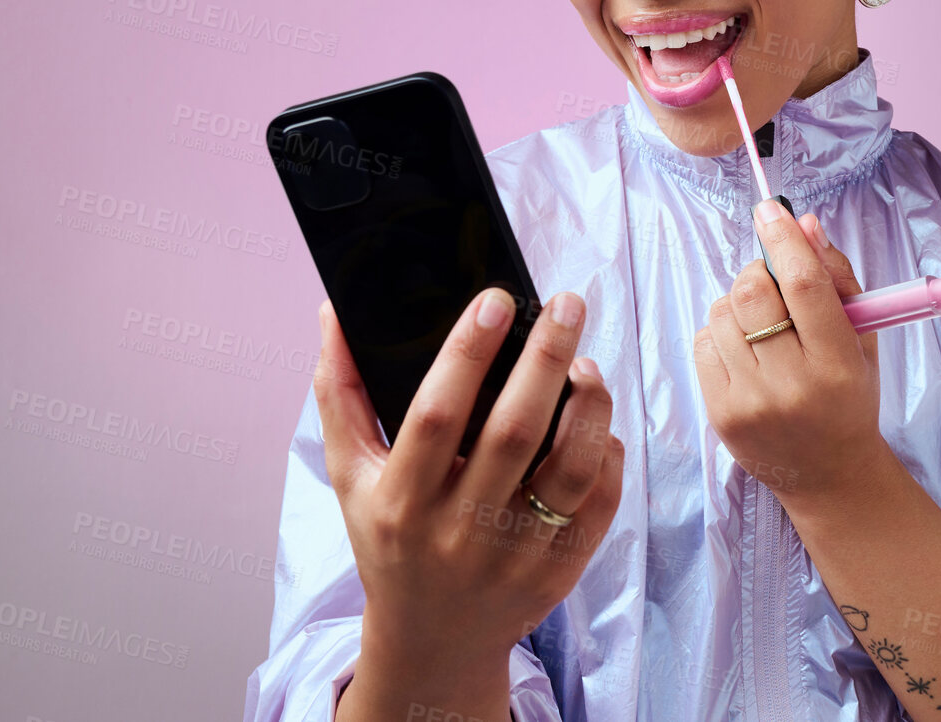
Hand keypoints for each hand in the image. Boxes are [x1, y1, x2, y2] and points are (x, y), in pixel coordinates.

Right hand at [313, 288, 624, 680]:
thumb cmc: (390, 540)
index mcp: (401, 502)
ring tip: (587, 363)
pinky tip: (595, 421)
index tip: (495, 301)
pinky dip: (606, 452)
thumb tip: (334, 311)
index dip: (467, 353)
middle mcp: (458, 532)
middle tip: (567, 305)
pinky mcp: (560, 572)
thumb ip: (341, 393)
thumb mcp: (350, 475)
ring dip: (588, 405)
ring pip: (569, 468)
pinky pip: (599, 502)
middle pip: (514, 431)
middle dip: (545, 357)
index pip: (436, 415)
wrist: (433, 640)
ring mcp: (515, 557)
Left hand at [693, 200, 884, 514]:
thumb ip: (837, 277)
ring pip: (722, 314)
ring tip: (763, 327)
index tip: (770, 210)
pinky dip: (721, 333)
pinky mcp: (720, 413)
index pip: (805, 286)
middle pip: (752, 294)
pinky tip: (746, 352)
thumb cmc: (848, 396)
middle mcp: (792, 385)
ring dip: (738, 305)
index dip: (784, 241)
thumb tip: (802, 223)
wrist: (828, 474)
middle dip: (757, 272)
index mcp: (838, 364)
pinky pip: (703, 342)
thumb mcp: (862, 339)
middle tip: (771, 281)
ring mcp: (750, 402)